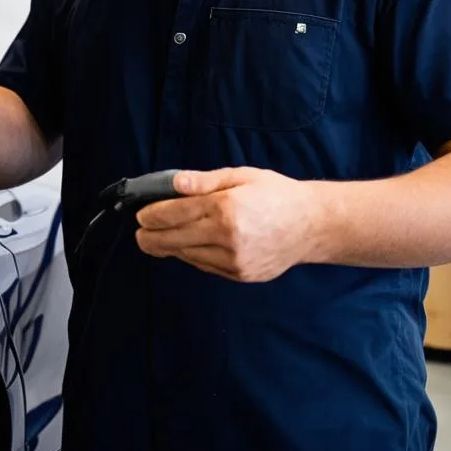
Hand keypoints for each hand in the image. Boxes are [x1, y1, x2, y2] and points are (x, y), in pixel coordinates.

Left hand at [134, 167, 321, 281]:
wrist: (311, 226)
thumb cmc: (276, 194)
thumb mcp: (241, 176)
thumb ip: (205, 181)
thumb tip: (174, 184)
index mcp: (226, 207)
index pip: (176, 213)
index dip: (153, 215)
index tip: (140, 215)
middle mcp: (228, 237)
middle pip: (175, 238)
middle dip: (151, 236)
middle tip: (139, 234)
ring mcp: (234, 260)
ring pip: (188, 255)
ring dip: (169, 247)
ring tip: (156, 240)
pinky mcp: (240, 274)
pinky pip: (205, 266)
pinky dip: (191, 256)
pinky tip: (184, 247)